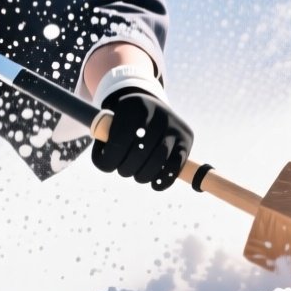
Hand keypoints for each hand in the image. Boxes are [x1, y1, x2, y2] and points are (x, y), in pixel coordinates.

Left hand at [90, 69, 191, 190]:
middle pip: (138, 153)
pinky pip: (176, 166)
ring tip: (137, 175)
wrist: (151, 106)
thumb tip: (105, 162)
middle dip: (126, 169)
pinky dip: (164, 179)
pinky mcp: (186, 140)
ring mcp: (174, 127)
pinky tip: (154, 184)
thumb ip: (103, 141)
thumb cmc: (126, 121)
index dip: (109, 158)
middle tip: (123, 170)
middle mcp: (157, 114)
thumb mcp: (111, 122)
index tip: (108, 163)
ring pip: (157, 161)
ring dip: (142, 175)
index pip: (119, 141)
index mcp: (134, 107)